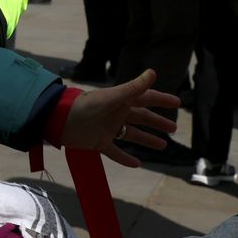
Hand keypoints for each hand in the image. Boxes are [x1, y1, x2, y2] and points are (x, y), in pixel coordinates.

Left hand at [59, 69, 181, 168]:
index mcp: (121, 100)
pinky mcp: (100, 143)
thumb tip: (153, 73)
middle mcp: (116, 114)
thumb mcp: (113, 97)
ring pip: (132, 135)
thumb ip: (133, 87)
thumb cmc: (86, 106)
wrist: (60, 121)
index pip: (146, 98)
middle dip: (157, 122)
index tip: (177, 102)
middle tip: (173, 129)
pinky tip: (137, 164)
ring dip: (147, 140)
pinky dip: (126, 158)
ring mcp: (109, 129)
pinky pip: (116, 152)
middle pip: (142, 118)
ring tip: (163, 146)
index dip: (161, 100)